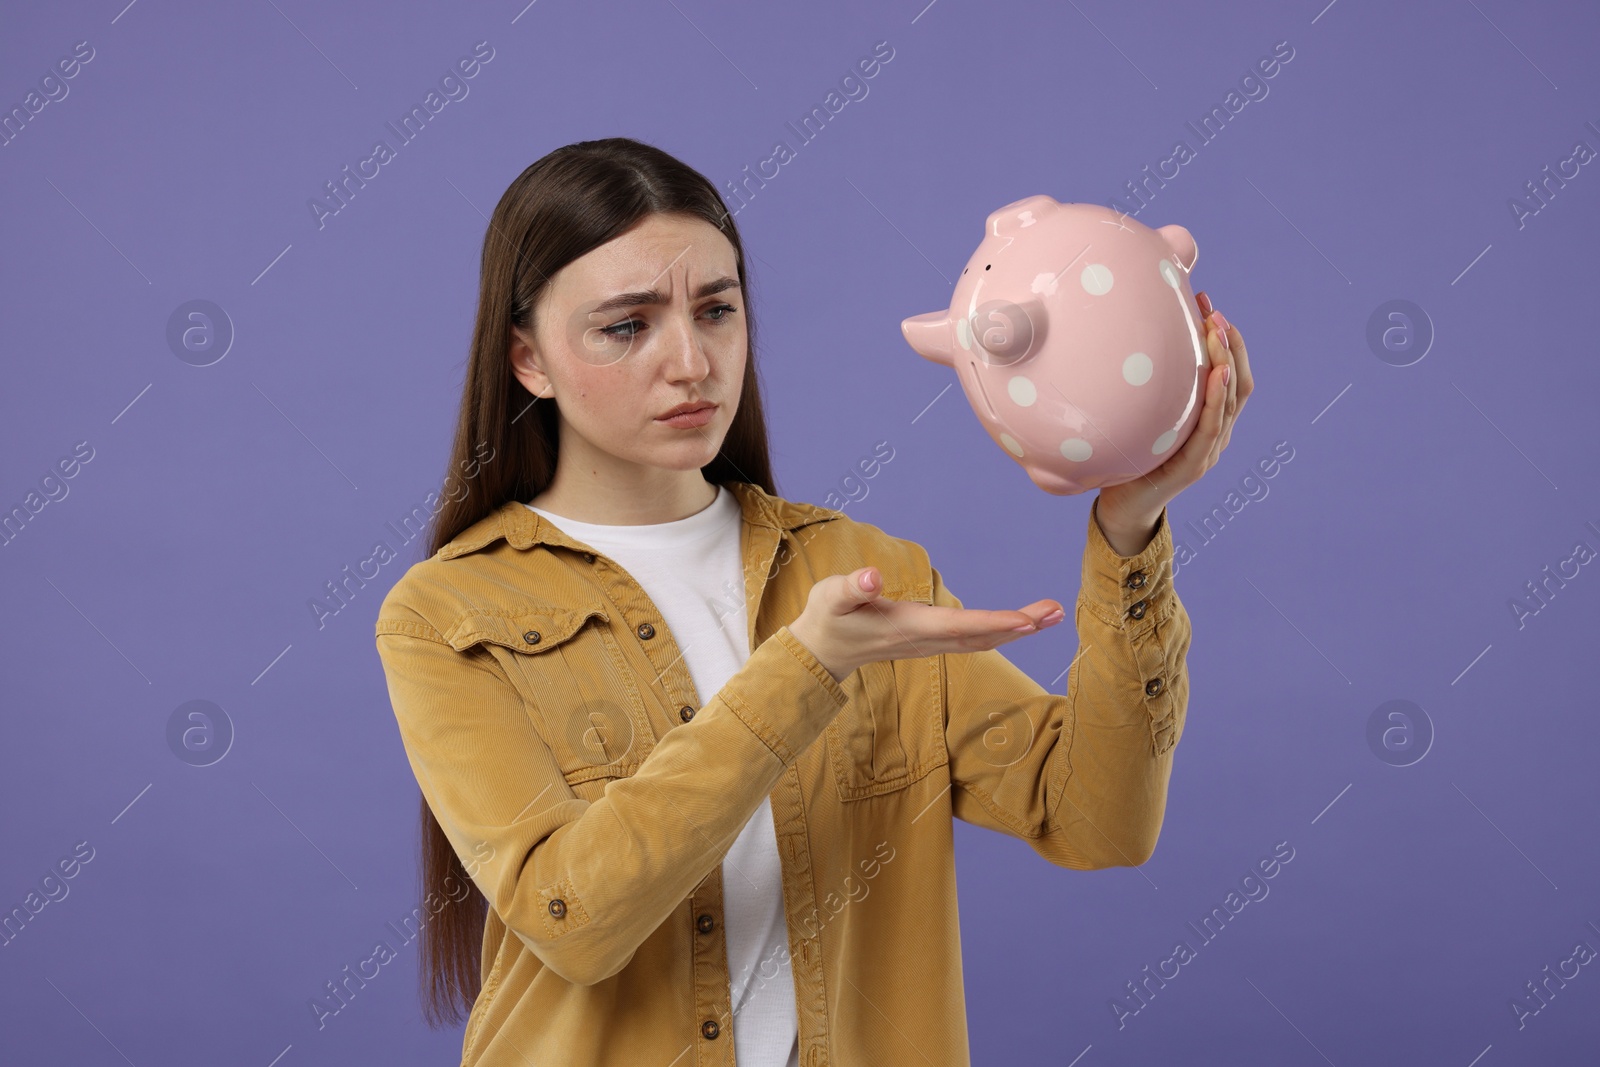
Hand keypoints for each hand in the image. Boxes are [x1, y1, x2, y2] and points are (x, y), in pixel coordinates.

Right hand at [786, 566, 1064, 682]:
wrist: (822, 651)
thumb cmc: (827, 618)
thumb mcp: (830, 597)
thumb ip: (851, 587)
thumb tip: (872, 576)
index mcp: (907, 627)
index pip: (958, 626)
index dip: (993, 623)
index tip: (1026, 621)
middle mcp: (926, 640)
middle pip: (982, 636)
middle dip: (1020, 625)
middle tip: (1057, 610)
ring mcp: (931, 644)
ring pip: (983, 640)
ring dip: (1019, 629)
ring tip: (1053, 614)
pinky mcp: (932, 641)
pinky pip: (975, 640)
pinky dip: (1002, 631)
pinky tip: (1023, 623)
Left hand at [1095, 289, 1253, 545]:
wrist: (1119, 509)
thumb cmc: (1128, 460)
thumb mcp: (1143, 417)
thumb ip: (1149, 390)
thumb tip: (1129, 343)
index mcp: (1207, 422)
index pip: (1229, 375)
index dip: (1227, 341)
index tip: (1209, 306)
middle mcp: (1215, 435)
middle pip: (1237, 382)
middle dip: (1229, 343)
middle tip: (1214, 311)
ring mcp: (1208, 451)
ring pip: (1229, 400)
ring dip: (1226, 360)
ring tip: (1217, 329)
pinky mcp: (1192, 466)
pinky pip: (1210, 427)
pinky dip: (1216, 398)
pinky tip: (1216, 373)